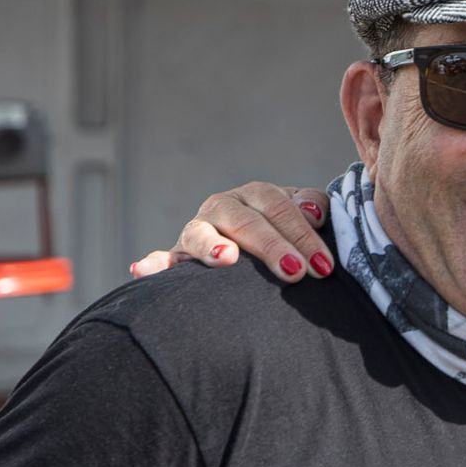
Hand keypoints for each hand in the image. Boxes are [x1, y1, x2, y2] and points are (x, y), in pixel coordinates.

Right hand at [127, 182, 332, 282]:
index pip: (280, 208)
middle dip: (271, 246)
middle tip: (293, 271)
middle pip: (245, 221)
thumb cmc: (289, 235)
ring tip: (226, 259)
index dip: (303, 235)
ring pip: (200, 233)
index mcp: (256, 195)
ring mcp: (198, 231)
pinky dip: (153, 265)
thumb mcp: (303, 216)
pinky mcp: (178, 257)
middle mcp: (223, 207)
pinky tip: (142, 270)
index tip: (322, 266)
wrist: (259, 254)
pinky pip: (163, 260)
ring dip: (210, 245)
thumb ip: (311, 206)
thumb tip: (313, 212)